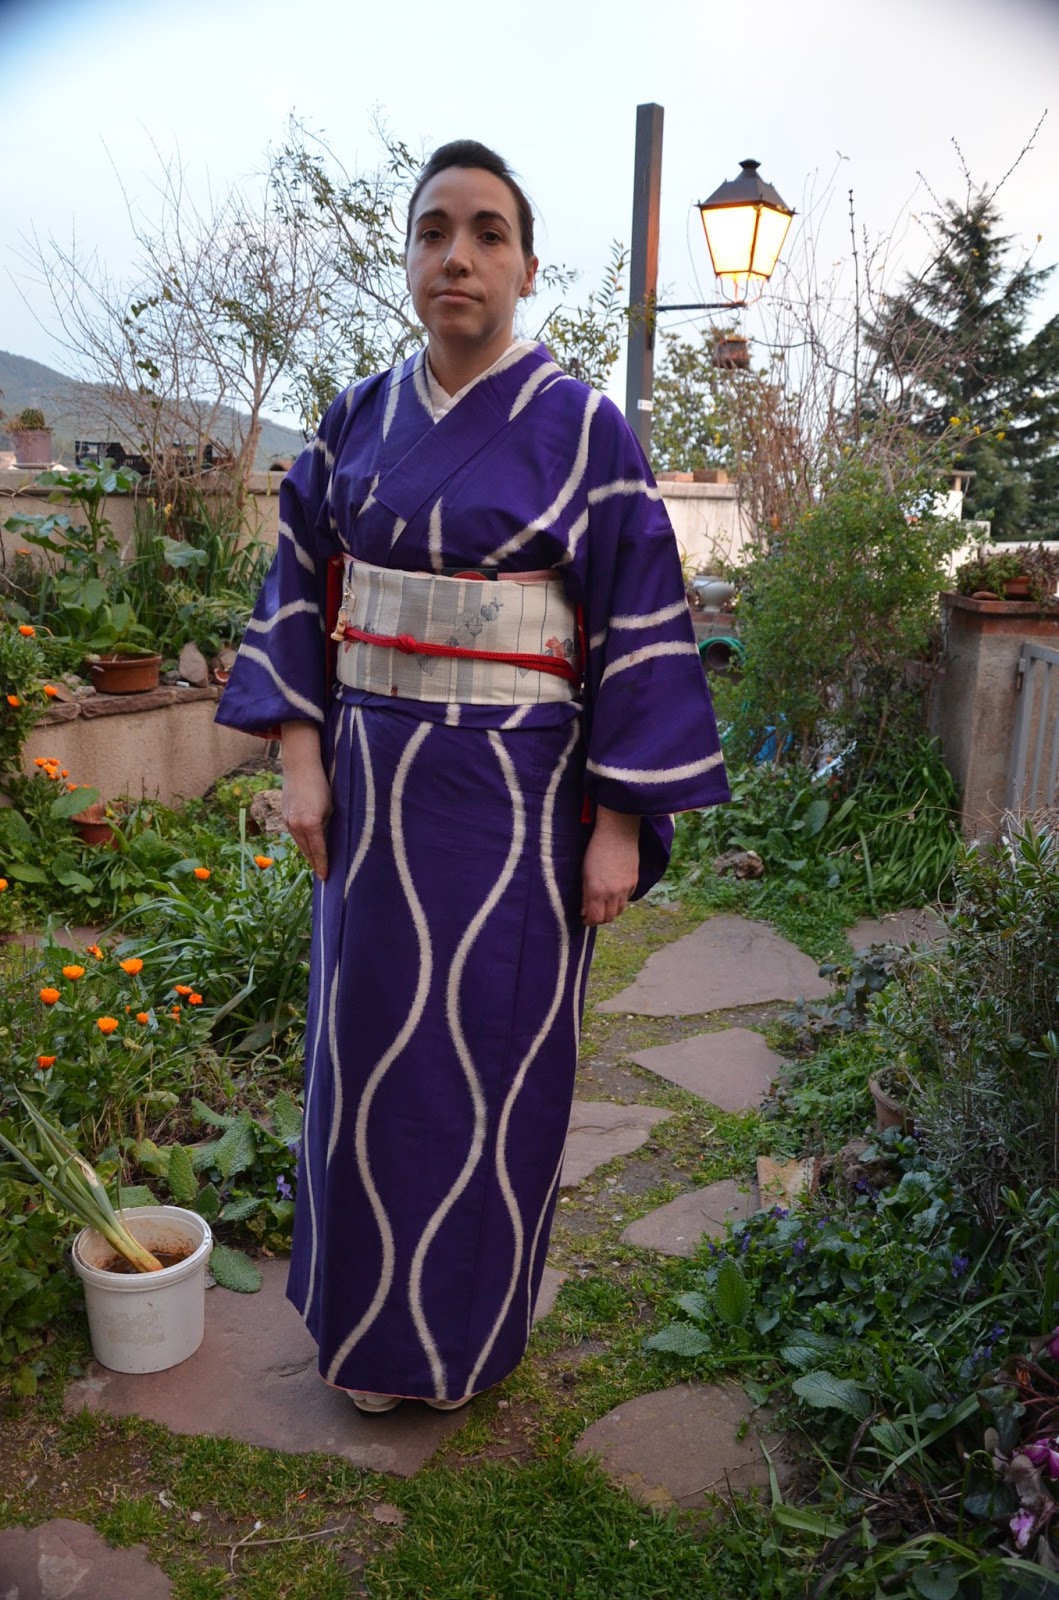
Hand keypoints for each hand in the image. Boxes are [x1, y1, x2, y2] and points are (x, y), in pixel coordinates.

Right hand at [280, 722, 332, 879]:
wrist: (300, 766)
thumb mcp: (331, 807)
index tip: (326, 877)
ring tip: (316, 864)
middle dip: (315, 863)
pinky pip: (295, 835)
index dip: (323, 865)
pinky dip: (302, 842)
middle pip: (307, 851)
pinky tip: (308, 847)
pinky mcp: (285, 816)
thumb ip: (328, 826)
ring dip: (308, 854)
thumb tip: (328, 841)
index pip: (319, 851)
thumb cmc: (322, 785)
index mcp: (311, 823)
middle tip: (323, 875)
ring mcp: (288, 821)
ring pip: (300, 844)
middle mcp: (296, 825)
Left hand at [581, 806, 639, 925]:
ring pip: (620, 910)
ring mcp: (626, 888)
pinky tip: (614, 892)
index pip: (595, 918)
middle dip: (600, 919)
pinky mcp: (634, 882)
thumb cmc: (595, 849)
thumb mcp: (585, 873)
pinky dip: (620, 900)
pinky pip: (627, 899)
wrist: (618, 832)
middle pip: (609, 918)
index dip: (589, 921)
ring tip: (603, 904)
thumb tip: (585, 911)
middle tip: (593, 913)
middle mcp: (613, 893)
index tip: (584, 918)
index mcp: (597, 891)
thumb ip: (585, 895)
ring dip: (611, 911)